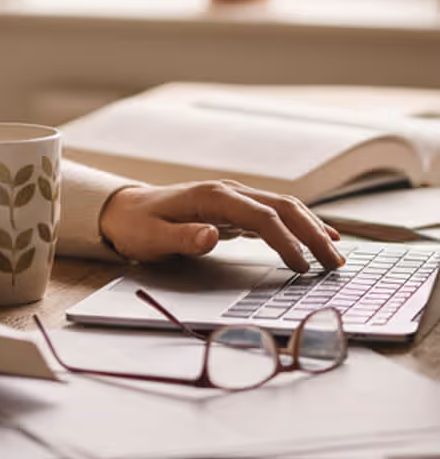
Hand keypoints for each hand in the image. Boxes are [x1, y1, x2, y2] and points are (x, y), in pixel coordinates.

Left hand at [99, 179, 345, 272]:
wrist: (123, 210)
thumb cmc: (137, 225)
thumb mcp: (152, 237)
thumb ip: (182, 238)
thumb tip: (214, 235)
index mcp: (212, 197)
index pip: (262, 216)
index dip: (286, 240)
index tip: (302, 267)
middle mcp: (228, 192)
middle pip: (282, 207)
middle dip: (312, 232)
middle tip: (335, 263)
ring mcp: (233, 199)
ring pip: (283, 208)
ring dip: (311, 228)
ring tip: (336, 255)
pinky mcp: (233, 211)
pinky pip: (274, 216)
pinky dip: (298, 227)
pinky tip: (317, 240)